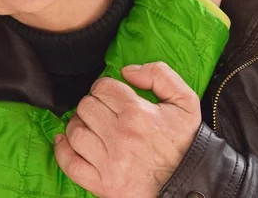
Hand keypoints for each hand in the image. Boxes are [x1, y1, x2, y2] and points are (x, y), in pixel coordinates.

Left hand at [54, 62, 200, 197]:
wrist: (193, 185)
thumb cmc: (186, 143)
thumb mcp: (185, 102)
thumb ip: (160, 75)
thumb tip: (127, 71)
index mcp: (138, 114)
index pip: (103, 87)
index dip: (105, 88)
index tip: (111, 96)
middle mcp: (121, 137)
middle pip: (86, 106)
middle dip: (93, 104)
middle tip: (103, 111)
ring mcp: (110, 163)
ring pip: (75, 131)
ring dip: (79, 125)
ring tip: (90, 126)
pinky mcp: (104, 184)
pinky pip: (70, 164)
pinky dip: (63, 150)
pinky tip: (66, 141)